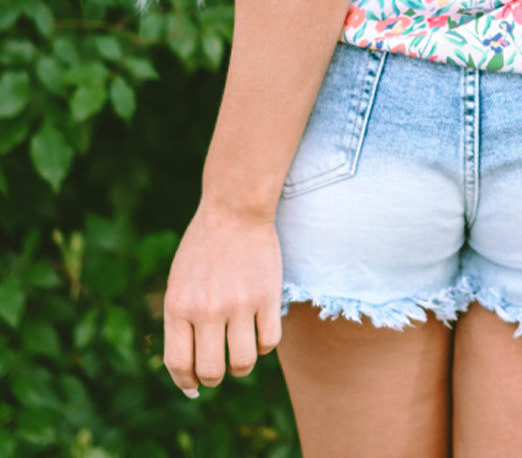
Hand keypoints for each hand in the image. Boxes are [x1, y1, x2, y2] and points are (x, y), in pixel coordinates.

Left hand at [163, 199, 282, 397]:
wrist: (235, 208)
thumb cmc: (203, 247)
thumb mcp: (179, 283)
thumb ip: (180, 323)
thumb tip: (188, 374)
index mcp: (178, 306)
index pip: (179, 364)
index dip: (187, 382)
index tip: (194, 386)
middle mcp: (206, 309)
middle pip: (212, 371)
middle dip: (215, 376)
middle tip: (220, 365)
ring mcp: (239, 304)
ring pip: (244, 363)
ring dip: (242, 365)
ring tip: (241, 351)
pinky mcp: (267, 296)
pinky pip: (269, 343)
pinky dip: (265, 344)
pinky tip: (260, 329)